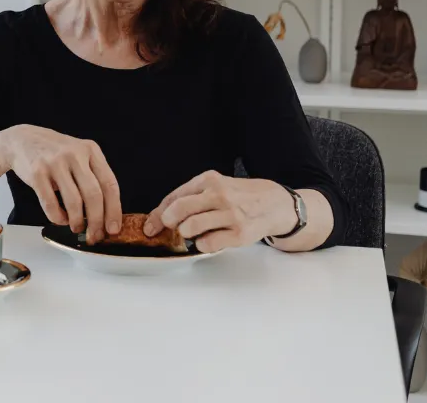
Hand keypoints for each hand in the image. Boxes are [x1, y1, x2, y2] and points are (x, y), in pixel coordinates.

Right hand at [0, 124, 121, 239]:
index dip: (114, 210)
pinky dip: (57, 217)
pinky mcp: (37, 172)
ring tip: (76, 228)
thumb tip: (106, 214)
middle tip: (95, 235)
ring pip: (74, 201)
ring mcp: (55, 163)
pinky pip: (50, 203)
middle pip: (94, 195)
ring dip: (77, 221)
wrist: (22, 140)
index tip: (113, 228)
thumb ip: (93, 176)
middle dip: (96, 221)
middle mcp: (75, 154)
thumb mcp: (79, 155)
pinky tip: (60, 219)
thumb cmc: (55, 153)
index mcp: (91, 150)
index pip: (109, 184)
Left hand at [143, 171, 296, 252]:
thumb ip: (192, 197)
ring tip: (193, 233)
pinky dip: (202, 245)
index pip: (174, 197)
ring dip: (186, 234)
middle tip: (170, 229)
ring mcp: (229, 215)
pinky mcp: (238, 233)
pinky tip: (209, 240)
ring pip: (191, 227)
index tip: (150, 226)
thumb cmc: (241, 196)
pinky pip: (207, 244)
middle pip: (179, 209)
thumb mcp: (217, 186)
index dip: (158, 214)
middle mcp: (219, 195)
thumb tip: (162, 215)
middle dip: (167, 222)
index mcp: (209, 180)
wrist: (275, 204)